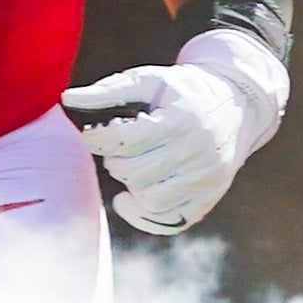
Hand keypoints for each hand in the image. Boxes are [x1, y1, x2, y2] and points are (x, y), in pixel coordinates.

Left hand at [63, 28, 287, 236]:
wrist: (236, 105)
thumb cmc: (182, 91)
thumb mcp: (149, 80)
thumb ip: (108, 91)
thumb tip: (66, 99)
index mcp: (181, 119)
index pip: (126, 140)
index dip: (97, 140)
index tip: (90, 135)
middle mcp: (198, 151)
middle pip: (135, 172)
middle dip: (117, 162)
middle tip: (118, 151)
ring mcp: (206, 179)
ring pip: (151, 200)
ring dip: (131, 187)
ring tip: (132, 169)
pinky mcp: (209, 198)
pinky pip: (169, 222)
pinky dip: (144, 215)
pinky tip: (134, 197)